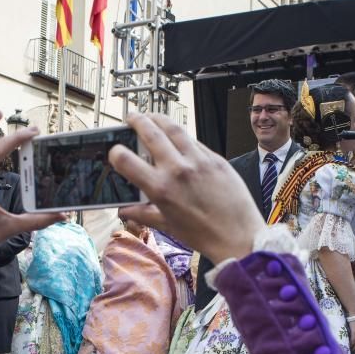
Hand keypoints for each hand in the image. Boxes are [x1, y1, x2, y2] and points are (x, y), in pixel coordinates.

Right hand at [108, 113, 264, 263]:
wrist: (238, 236)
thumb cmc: (204, 234)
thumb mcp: (168, 225)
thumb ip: (143, 213)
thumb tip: (124, 210)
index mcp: (161, 189)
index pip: (126, 160)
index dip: (115, 153)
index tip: (115, 152)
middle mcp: (177, 170)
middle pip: (150, 132)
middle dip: (136, 121)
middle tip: (131, 118)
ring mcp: (198, 160)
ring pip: (173, 127)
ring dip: (158, 118)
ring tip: (152, 117)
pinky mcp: (215, 158)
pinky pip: (194, 140)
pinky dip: (181, 135)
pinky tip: (177, 137)